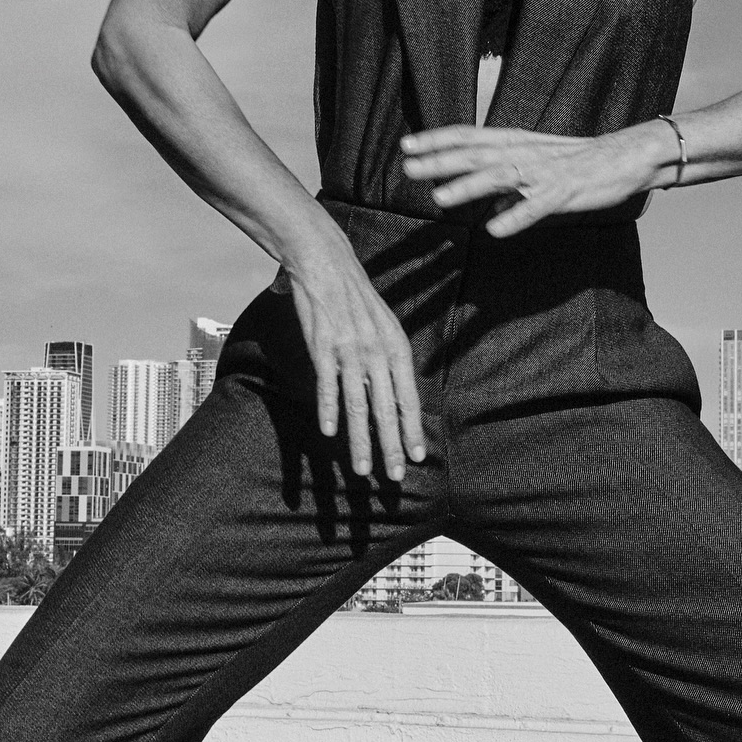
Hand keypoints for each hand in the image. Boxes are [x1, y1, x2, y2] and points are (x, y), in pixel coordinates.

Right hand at [286, 227, 424, 480]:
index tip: (418, 457)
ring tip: (360, 469)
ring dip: (360, 442)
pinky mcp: (323, 347)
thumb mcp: (384, 326)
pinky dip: (329, 410)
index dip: (412, 430)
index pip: (409, 398)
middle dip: (391, 448)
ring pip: (358, 406)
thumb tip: (396, 392)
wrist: (327, 263)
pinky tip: (330, 433)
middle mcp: (378, 352)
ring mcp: (350, 351)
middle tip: (394, 478)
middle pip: (387, 410)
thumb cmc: (356, 298)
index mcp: (397, 347)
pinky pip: (327, 385)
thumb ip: (389, 359)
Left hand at [401, 122, 670, 235]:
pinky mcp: (565, 192)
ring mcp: (544, 172)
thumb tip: (487, 207)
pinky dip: (516, 216)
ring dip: (468, 187)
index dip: (437, 140)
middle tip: (408, 168)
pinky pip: (537, 206)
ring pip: (500, 176)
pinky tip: (495, 229)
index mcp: (516, 142)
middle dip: (440, 161)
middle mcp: (525, 152)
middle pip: (476, 154)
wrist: (628, 156)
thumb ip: (509, 184)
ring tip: (439, 199)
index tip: (407, 145)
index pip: (470, 136)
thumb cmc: (580, 162)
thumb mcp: (538, 168)